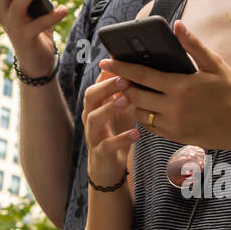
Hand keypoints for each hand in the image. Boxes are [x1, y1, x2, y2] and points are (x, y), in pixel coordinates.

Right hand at [0, 0, 69, 76]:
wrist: (35, 61)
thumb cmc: (34, 28)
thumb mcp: (30, 8)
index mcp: (2, 3)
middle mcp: (3, 13)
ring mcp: (13, 26)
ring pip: (17, 6)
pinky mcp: (26, 38)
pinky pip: (39, 25)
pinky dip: (52, 16)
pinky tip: (64, 9)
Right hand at [82, 68, 139, 187]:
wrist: (108, 166)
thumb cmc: (116, 132)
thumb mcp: (122, 111)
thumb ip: (127, 93)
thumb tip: (139, 69)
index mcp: (95, 105)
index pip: (96, 83)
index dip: (107, 74)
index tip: (121, 63)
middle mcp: (90, 117)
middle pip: (90, 97)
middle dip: (106, 87)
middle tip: (124, 80)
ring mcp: (93, 135)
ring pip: (94, 118)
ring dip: (110, 108)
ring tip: (126, 101)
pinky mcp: (101, 152)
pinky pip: (107, 145)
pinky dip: (122, 139)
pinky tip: (137, 133)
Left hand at [97, 21, 230, 152]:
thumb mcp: (216, 65)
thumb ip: (194, 46)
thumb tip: (178, 25)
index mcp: (180, 87)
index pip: (141, 76)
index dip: (120, 68)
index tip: (105, 61)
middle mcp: (173, 108)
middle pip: (135, 96)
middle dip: (121, 85)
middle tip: (113, 77)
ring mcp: (173, 125)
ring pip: (140, 114)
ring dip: (131, 103)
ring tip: (127, 91)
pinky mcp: (176, 137)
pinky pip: (151, 127)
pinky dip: (145, 116)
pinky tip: (145, 107)